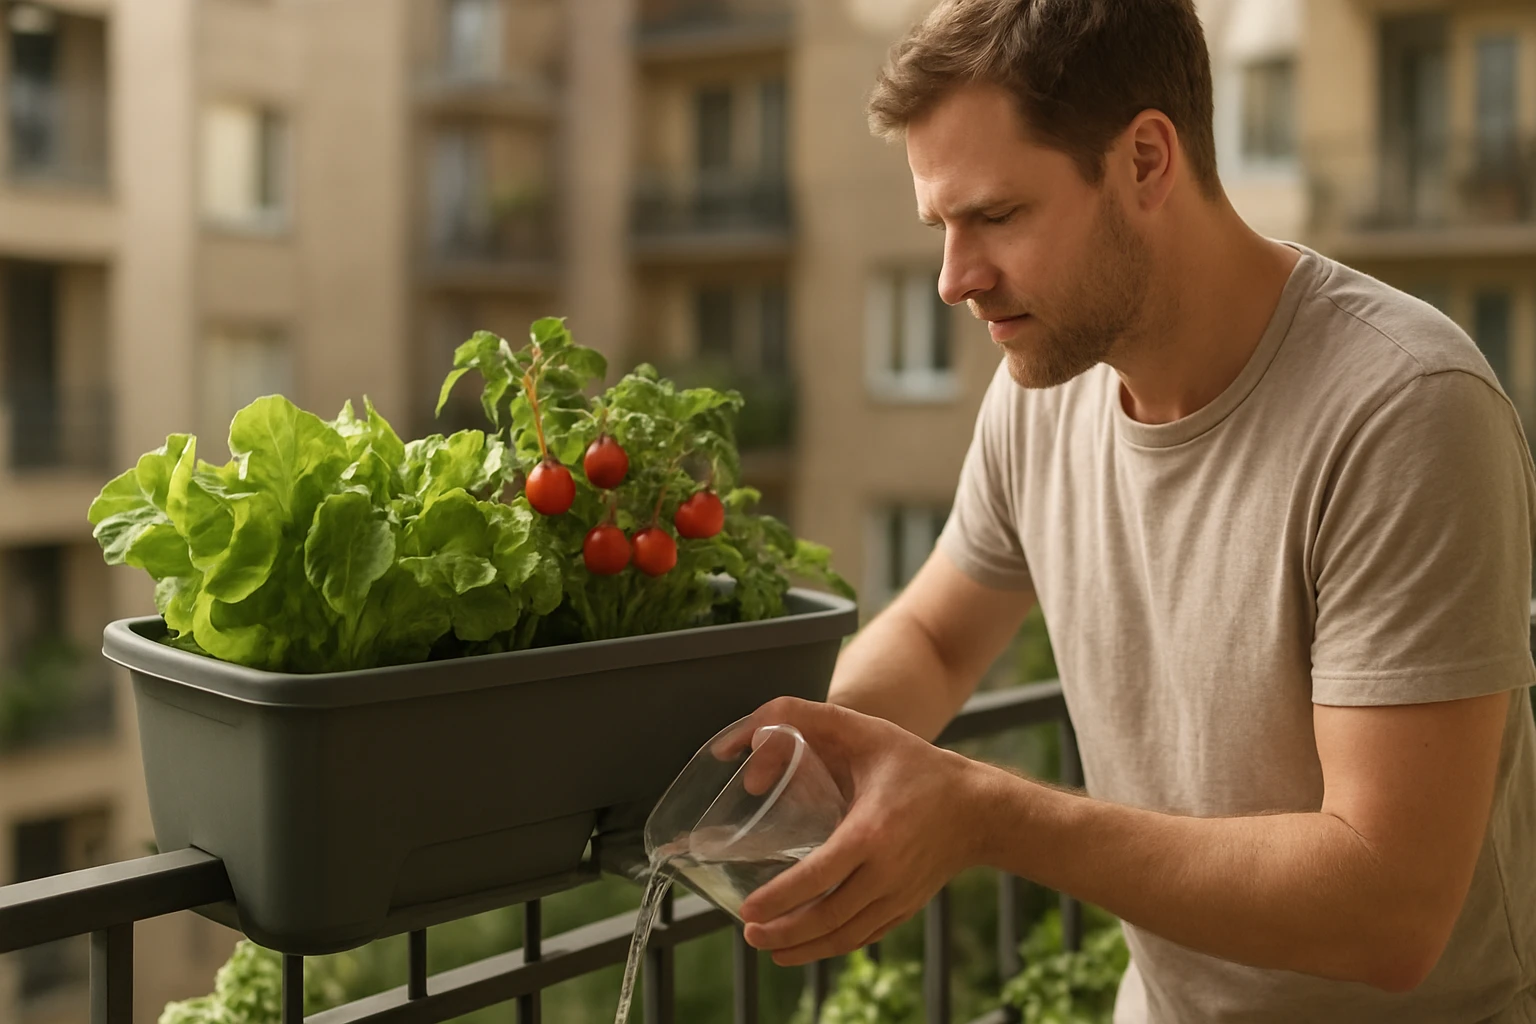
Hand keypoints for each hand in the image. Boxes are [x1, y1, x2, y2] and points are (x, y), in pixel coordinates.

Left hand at [727, 697, 991, 965]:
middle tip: (749, 932)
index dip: (780, 898)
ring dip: (803, 948)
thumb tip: (750, 735)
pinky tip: (806, 947)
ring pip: (844, 936)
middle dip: (783, 933)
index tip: (749, 909)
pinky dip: (832, 947)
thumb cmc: (917, 766)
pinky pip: (863, 937)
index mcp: (872, 831)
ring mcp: (898, 896)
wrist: (978, 808)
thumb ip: (805, 718)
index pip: (819, 876)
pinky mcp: (905, 907)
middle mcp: (886, 872)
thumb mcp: (864, 731)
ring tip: (770, 948)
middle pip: (828, 917)